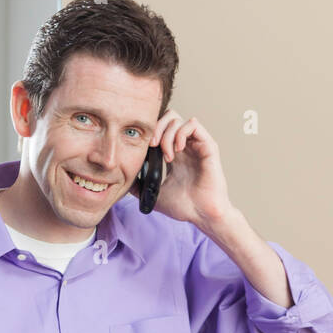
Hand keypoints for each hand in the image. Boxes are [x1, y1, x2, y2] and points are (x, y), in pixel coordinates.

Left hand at [134, 111, 232, 227]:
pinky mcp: (208, 146)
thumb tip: (125, 183)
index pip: (161, 129)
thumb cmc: (186, 207)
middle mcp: (186, 146)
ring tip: (167, 156)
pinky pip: (192, 124)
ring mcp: (197, 145)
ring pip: (178, 120)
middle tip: (153, 146)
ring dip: (167, 135)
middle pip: (168, 118)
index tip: (145, 149)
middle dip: (156, 128)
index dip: (150, 133)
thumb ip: (140, 187)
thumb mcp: (156, 195)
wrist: (203, 215)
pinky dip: (181, 133)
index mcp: (175, 154)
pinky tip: (178, 150)